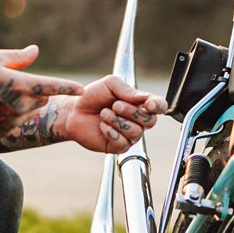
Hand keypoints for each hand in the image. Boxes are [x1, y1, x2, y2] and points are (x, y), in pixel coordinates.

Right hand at [0, 46, 84, 140]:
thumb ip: (19, 56)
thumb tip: (36, 50)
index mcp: (20, 84)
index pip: (51, 85)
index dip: (68, 87)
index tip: (82, 90)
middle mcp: (20, 105)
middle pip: (42, 97)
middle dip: (36, 91)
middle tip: (15, 85)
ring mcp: (13, 121)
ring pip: (31, 110)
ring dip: (25, 104)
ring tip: (0, 97)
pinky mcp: (6, 132)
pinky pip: (18, 122)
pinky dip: (12, 115)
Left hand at [53, 75, 168, 154]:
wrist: (74, 111)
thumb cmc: (93, 96)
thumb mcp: (110, 85)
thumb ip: (127, 90)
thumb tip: (144, 99)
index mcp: (140, 103)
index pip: (159, 106)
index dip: (158, 106)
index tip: (148, 104)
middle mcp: (138, 121)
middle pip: (150, 121)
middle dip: (132, 112)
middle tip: (115, 105)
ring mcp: (129, 135)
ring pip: (136, 133)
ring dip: (118, 122)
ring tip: (104, 114)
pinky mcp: (117, 147)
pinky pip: (123, 143)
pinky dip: (111, 132)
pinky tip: (102, 126)